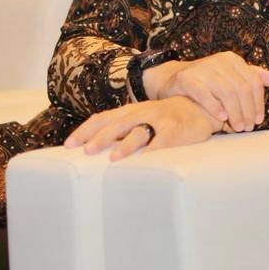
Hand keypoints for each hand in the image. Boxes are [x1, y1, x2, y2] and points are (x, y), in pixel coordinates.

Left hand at [63, 96, 222, 159]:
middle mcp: (142, 112)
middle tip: (86, 151)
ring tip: (114, 158)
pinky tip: (147, 162)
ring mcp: (160, 119)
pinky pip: (164, 141)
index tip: (68, 145)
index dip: (85, 130)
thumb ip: (122, 130)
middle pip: (117, 123)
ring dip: (126, 145)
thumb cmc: (166, 118)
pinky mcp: (177, 129)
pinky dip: (155, 151)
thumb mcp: (142, 119)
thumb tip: (94, 148)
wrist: (200, 107)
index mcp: (130, 111)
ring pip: (140, 131)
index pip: (102, 117)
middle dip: (100, 137)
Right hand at [143, 51, 268, 131]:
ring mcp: (203, 68)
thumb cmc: (207, 81)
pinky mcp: (188, 78)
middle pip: (241, 88)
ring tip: (237, 127)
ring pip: (226, 92)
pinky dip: (215, 107)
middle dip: (247, 110)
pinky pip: (204, 93)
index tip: (258, 119)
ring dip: (234, 112)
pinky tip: (221, 118)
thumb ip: (252, 77)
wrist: (173, 79)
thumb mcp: (230, 75)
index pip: (253, 82)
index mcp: (232, 60)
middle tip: (247, 127)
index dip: (258, 102)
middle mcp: (219, 61)